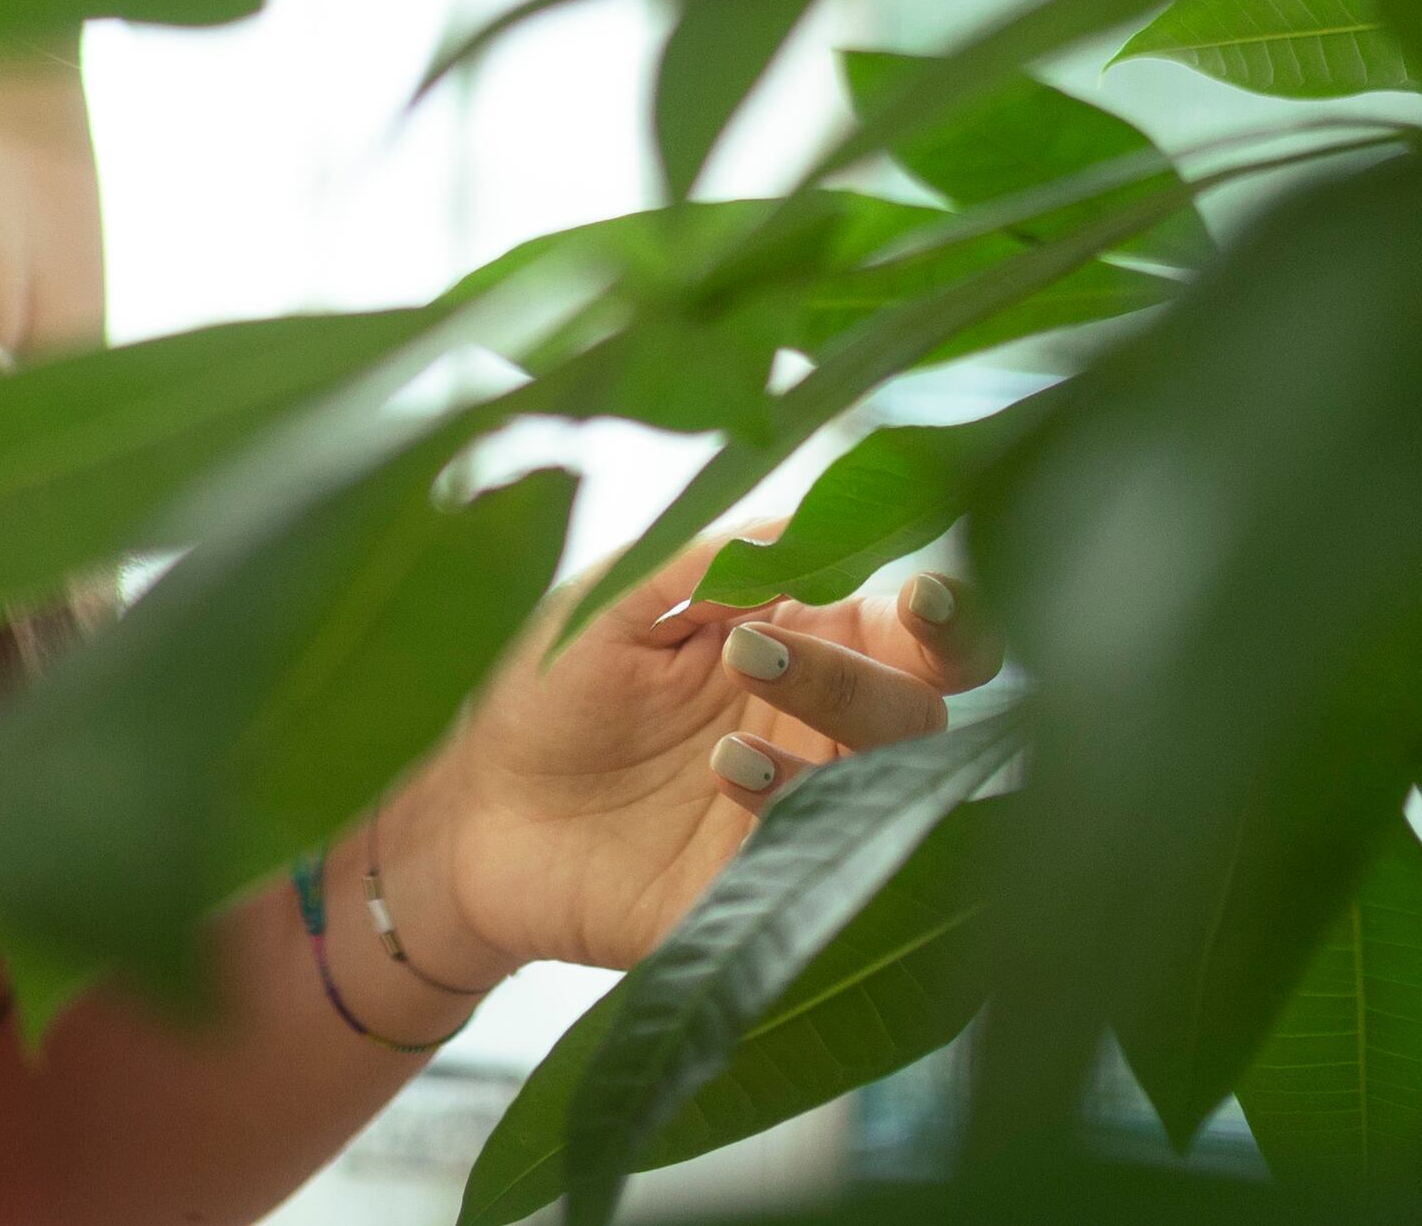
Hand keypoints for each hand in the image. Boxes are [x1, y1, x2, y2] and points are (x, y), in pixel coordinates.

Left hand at [369, 524, 999, 986]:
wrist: (470, 812)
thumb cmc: (550, 687)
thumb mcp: (616, 602)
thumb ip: (707, 563)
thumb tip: (801, 526)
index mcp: (807, 646)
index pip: (918, 635)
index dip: (952, 619)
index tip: (925, 599)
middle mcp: (823, 734)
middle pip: (918, 711)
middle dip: (861, 680)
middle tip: (758, 654)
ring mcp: (799, 819)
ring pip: (888, 792)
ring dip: (826, 750)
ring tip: (722, 744)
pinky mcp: (762, 895)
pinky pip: (821, 865)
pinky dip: (790, 817)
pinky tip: (724, 779)